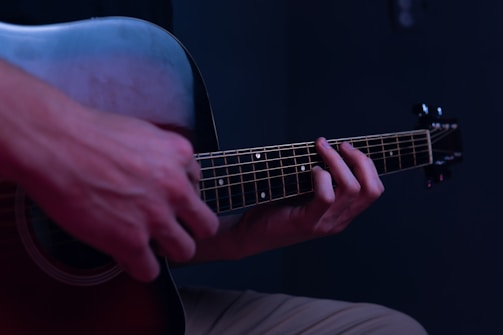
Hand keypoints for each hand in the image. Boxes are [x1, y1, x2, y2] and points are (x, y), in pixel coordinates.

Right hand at [19, 108, 218, 281]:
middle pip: (205, 224)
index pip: (197, 185)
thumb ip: (160, 152)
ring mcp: (156, 216)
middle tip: (167, 227)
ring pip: (185, 250)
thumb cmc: (88, 132)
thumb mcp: (141, 131)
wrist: (55, 144)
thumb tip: (161, 167)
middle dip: (188, 228)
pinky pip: (150, 271)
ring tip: (147, 244)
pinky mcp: (131, 240)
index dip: (179, 195)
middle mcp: (176, 187)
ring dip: (168, 250)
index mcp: (180, 155)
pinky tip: (124, 255)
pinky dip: (138, 267)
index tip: (163, 199)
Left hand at [192, 138, 383, 261]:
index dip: (367, 165)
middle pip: (370, 189)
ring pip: (351, 188)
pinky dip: (321, 177)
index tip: (348, 148)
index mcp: (342, 214)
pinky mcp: (307, 223)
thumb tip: (329, 149)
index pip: (374, 191)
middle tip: (340, 145)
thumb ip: (322, 180)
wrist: (251, 235)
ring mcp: (324, 224)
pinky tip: (311, 171)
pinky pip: (325, 196)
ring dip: (337, 161)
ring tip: (321, 150)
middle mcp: (338, 221)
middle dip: (360, 160)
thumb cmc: (276, 208)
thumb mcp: (306, 193)